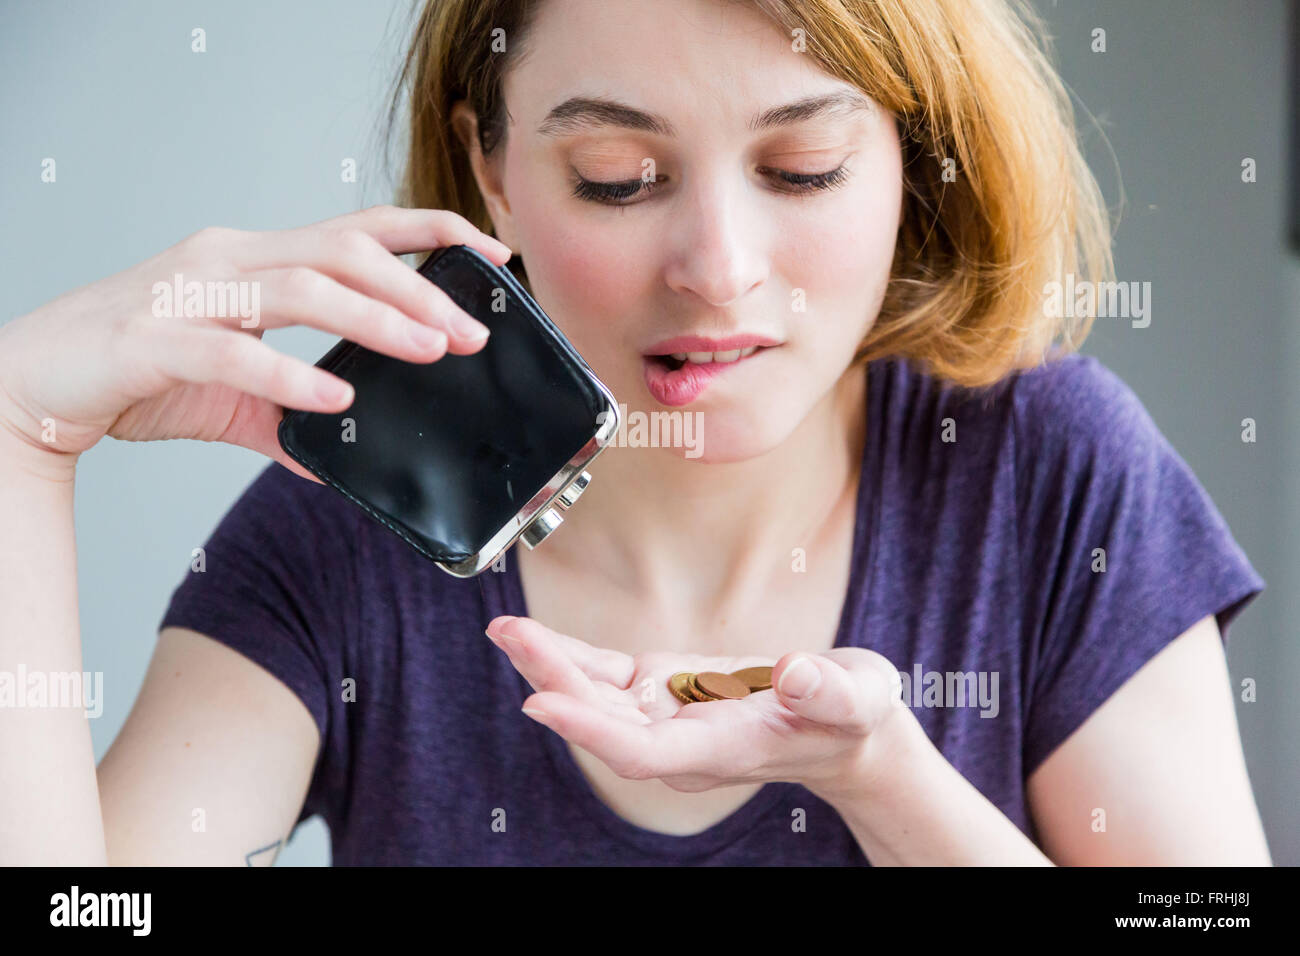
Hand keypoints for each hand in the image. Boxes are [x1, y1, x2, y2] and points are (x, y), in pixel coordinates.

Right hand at [0, 205, 510, 479]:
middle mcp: (228, 261)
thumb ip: (285, 416)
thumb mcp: (228, 397)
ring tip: (429, 349)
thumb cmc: (130, 371)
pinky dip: (289, 376)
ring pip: (299, 287)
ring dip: (374, 318)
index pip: (356, 229)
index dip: (428, 232)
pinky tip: (336, 401)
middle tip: (470, 332)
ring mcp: (190, 294)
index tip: (490, 255)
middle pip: (341, 251)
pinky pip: (233, 352)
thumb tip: (337, 456)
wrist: (29, 384)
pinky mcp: (153, 340)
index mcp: (254, 261)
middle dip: (417, 287)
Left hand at [485, 614, 909, 802]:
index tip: (540, 701)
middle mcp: (681, 739)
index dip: (588, 728)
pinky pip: (606, 675)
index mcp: (722, 747)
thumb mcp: (858, 698)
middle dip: (553, 679)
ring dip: (549, 664)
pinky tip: (535, 638)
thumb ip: (829, 690)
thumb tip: (795, 670)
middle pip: (603, 719)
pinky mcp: (663, 690)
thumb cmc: (851, 716)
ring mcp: (668, 716)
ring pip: (595, 696)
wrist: (842, 729)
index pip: (641, 749)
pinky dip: (570, 656)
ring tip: (505, 628)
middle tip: (510, 635)